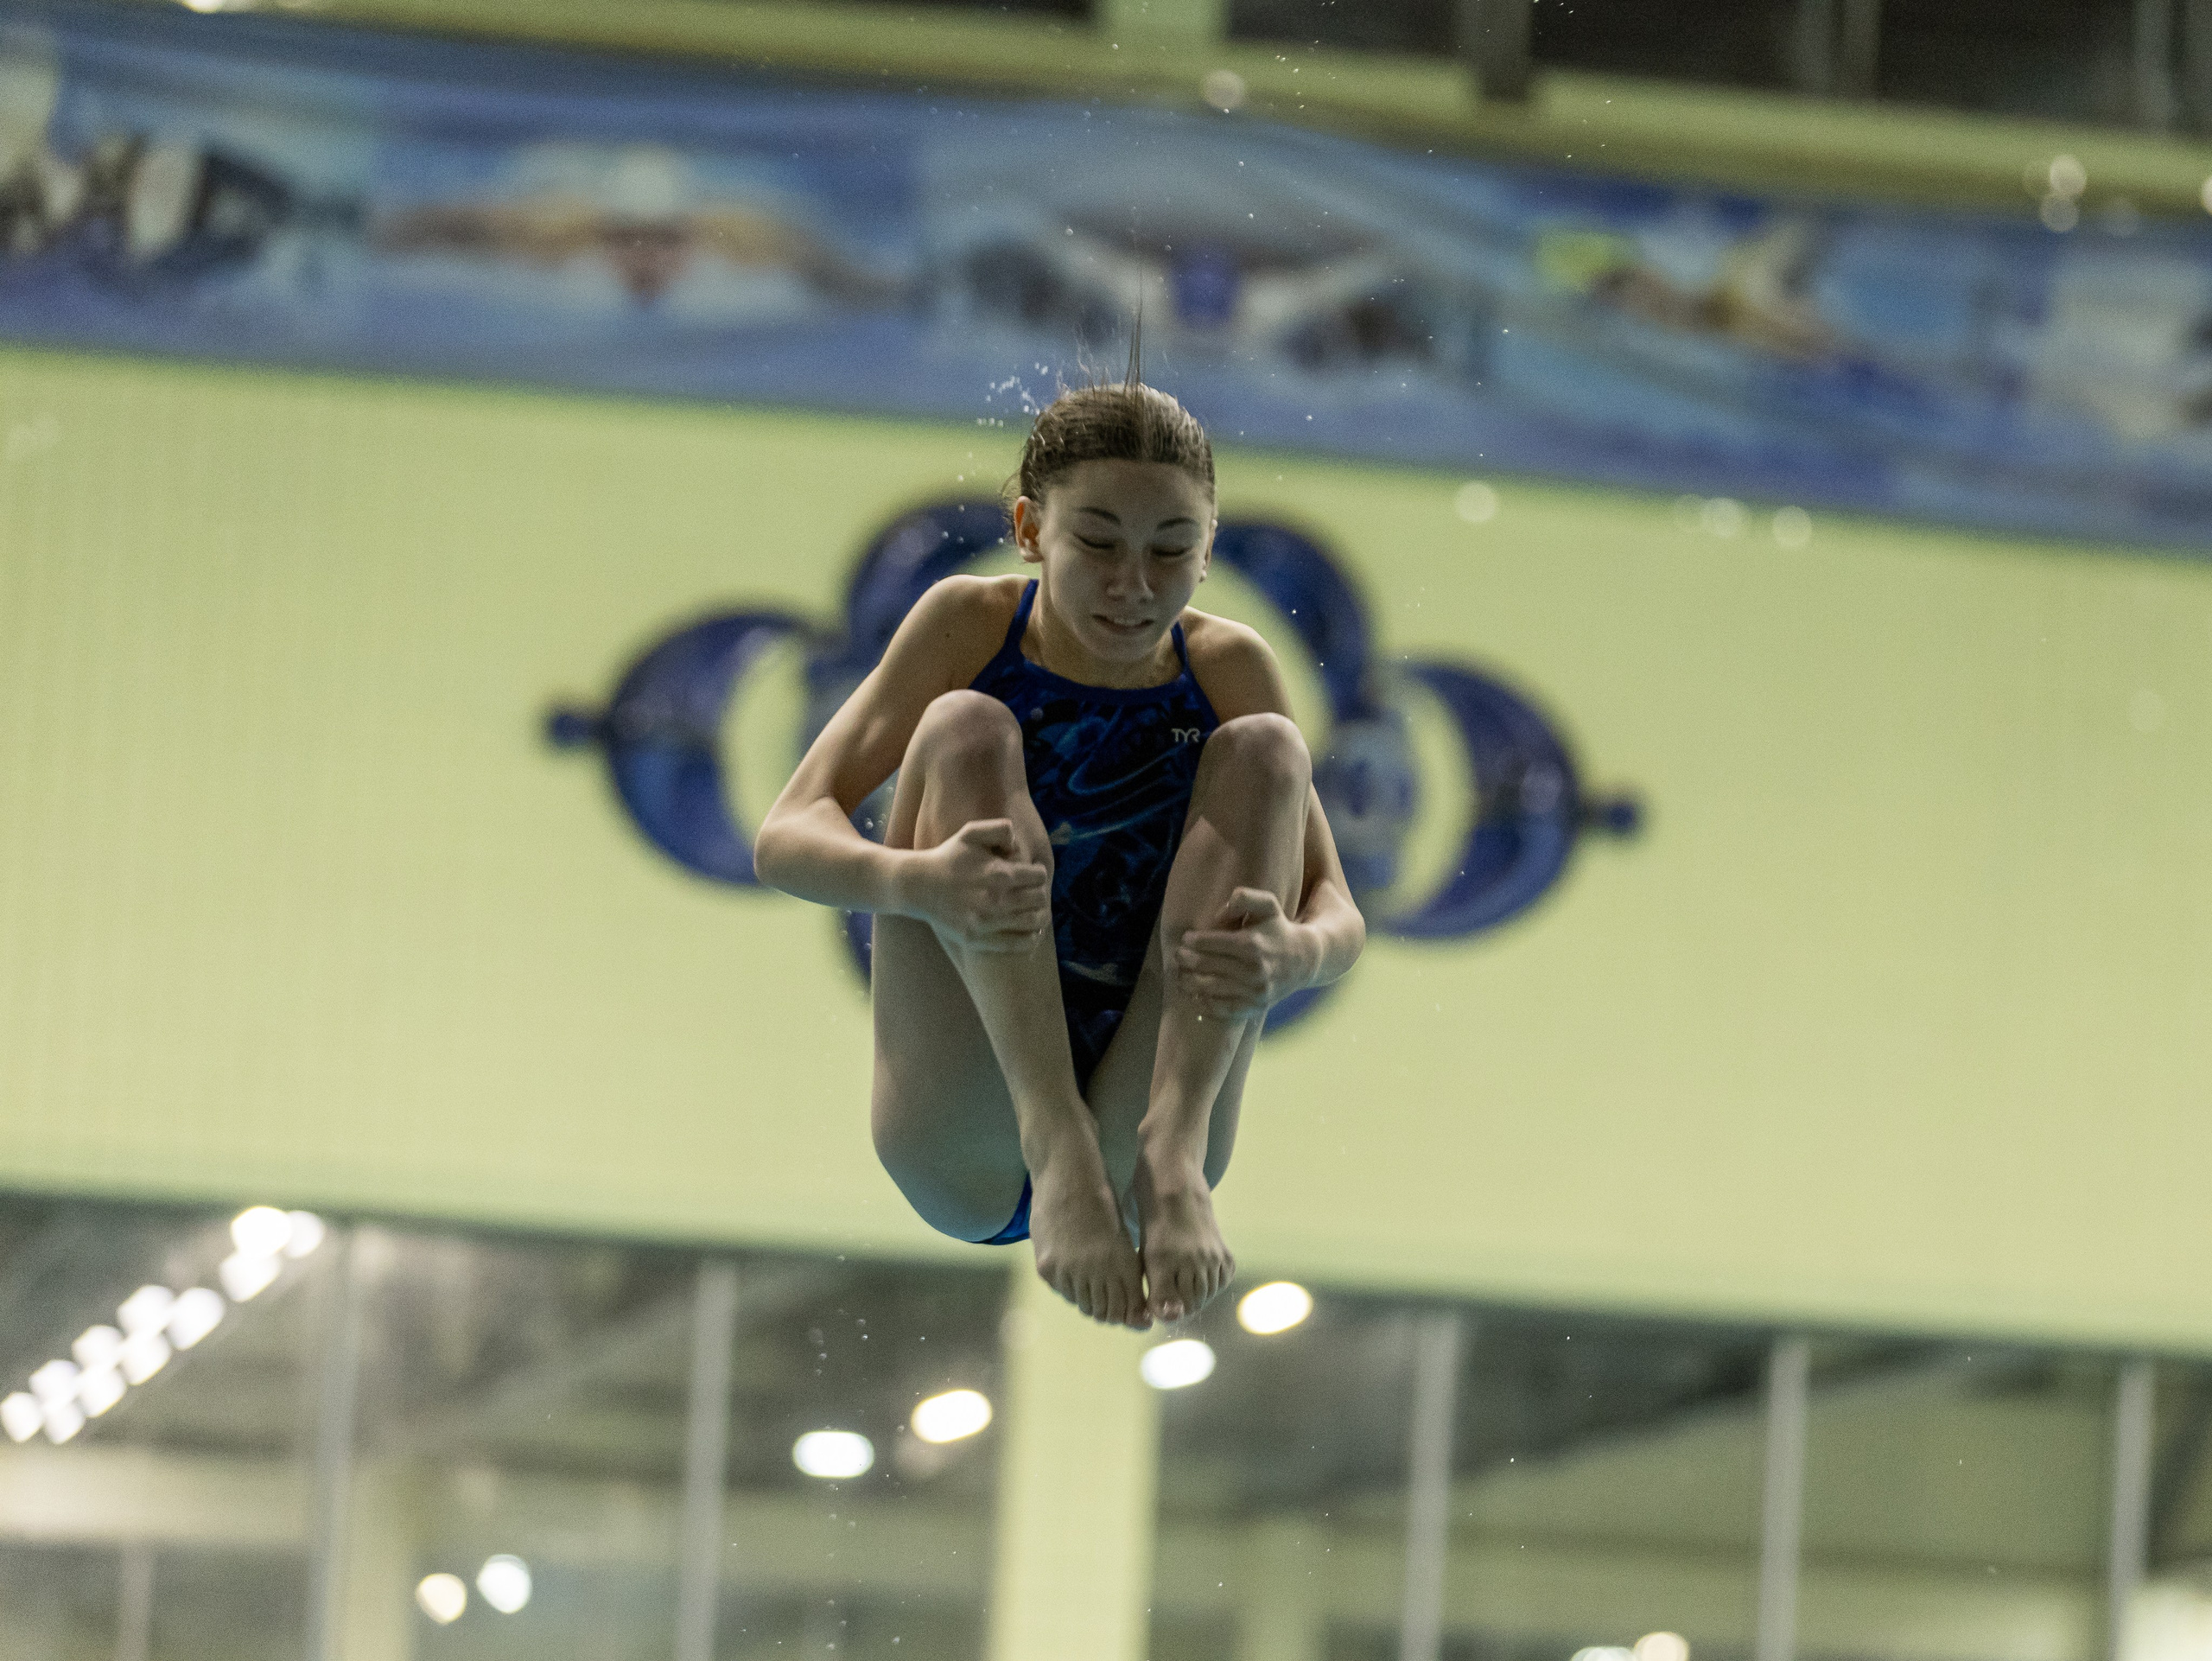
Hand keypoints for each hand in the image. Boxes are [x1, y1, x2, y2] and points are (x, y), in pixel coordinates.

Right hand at [912, 819, 1050, 953]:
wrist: (918, 886)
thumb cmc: (948, 858)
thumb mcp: (971, 833)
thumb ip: (1000, 829)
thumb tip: (1019, 845)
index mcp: (999, 873)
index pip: (1039, 876)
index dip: (1039, 873)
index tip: (1033, 874)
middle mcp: (997, 899)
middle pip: (1039, 899)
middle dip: (1041, 894)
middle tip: (1035, 893)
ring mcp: (987, 922)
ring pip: (1033, 922)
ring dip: (1041, 916)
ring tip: (1038, 913)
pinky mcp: (978, 939)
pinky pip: (1016, 945)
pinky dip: (1030, 939)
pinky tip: (1032, 933)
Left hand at [1174, 888, 1314, 1019]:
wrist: (1304, 961)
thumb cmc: (1278, 929)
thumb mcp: (1267, 905)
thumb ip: (1244, 898)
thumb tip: (1218, 915)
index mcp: (1251, 944)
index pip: (1209, 943)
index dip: (1192, 941)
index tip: (1186, 939)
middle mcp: (1252, 970)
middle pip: (1205, 966)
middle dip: (1185, 960)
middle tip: (1178, 956)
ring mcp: (1253, 991)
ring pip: (1209, 989)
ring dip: (1188, 982)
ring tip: (1181, 976)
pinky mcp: (1255, 1007)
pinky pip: (1222, 1009)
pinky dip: (1204, 1004)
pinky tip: (1195, 995)